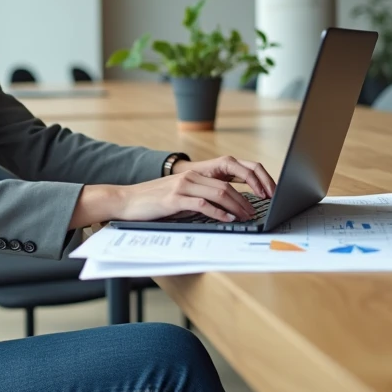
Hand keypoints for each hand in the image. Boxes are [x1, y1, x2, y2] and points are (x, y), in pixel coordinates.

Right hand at [106, 156, 276, 223]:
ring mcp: (183, 186)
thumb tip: (226, 208)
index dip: (251, 181)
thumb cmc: (154, 201)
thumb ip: (201, 196)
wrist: (126, 200)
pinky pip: (202, 204)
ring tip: (247, 217)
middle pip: (228, 184)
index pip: (231, 172)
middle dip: (247, 198)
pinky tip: (228, 219)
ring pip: (219, 192)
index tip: (265, 194)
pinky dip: (218, 212)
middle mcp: (191, 176)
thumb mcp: (181, 195)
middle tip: (258, 211)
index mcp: (196, 173)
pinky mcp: (174, 199)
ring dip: (237, 206)